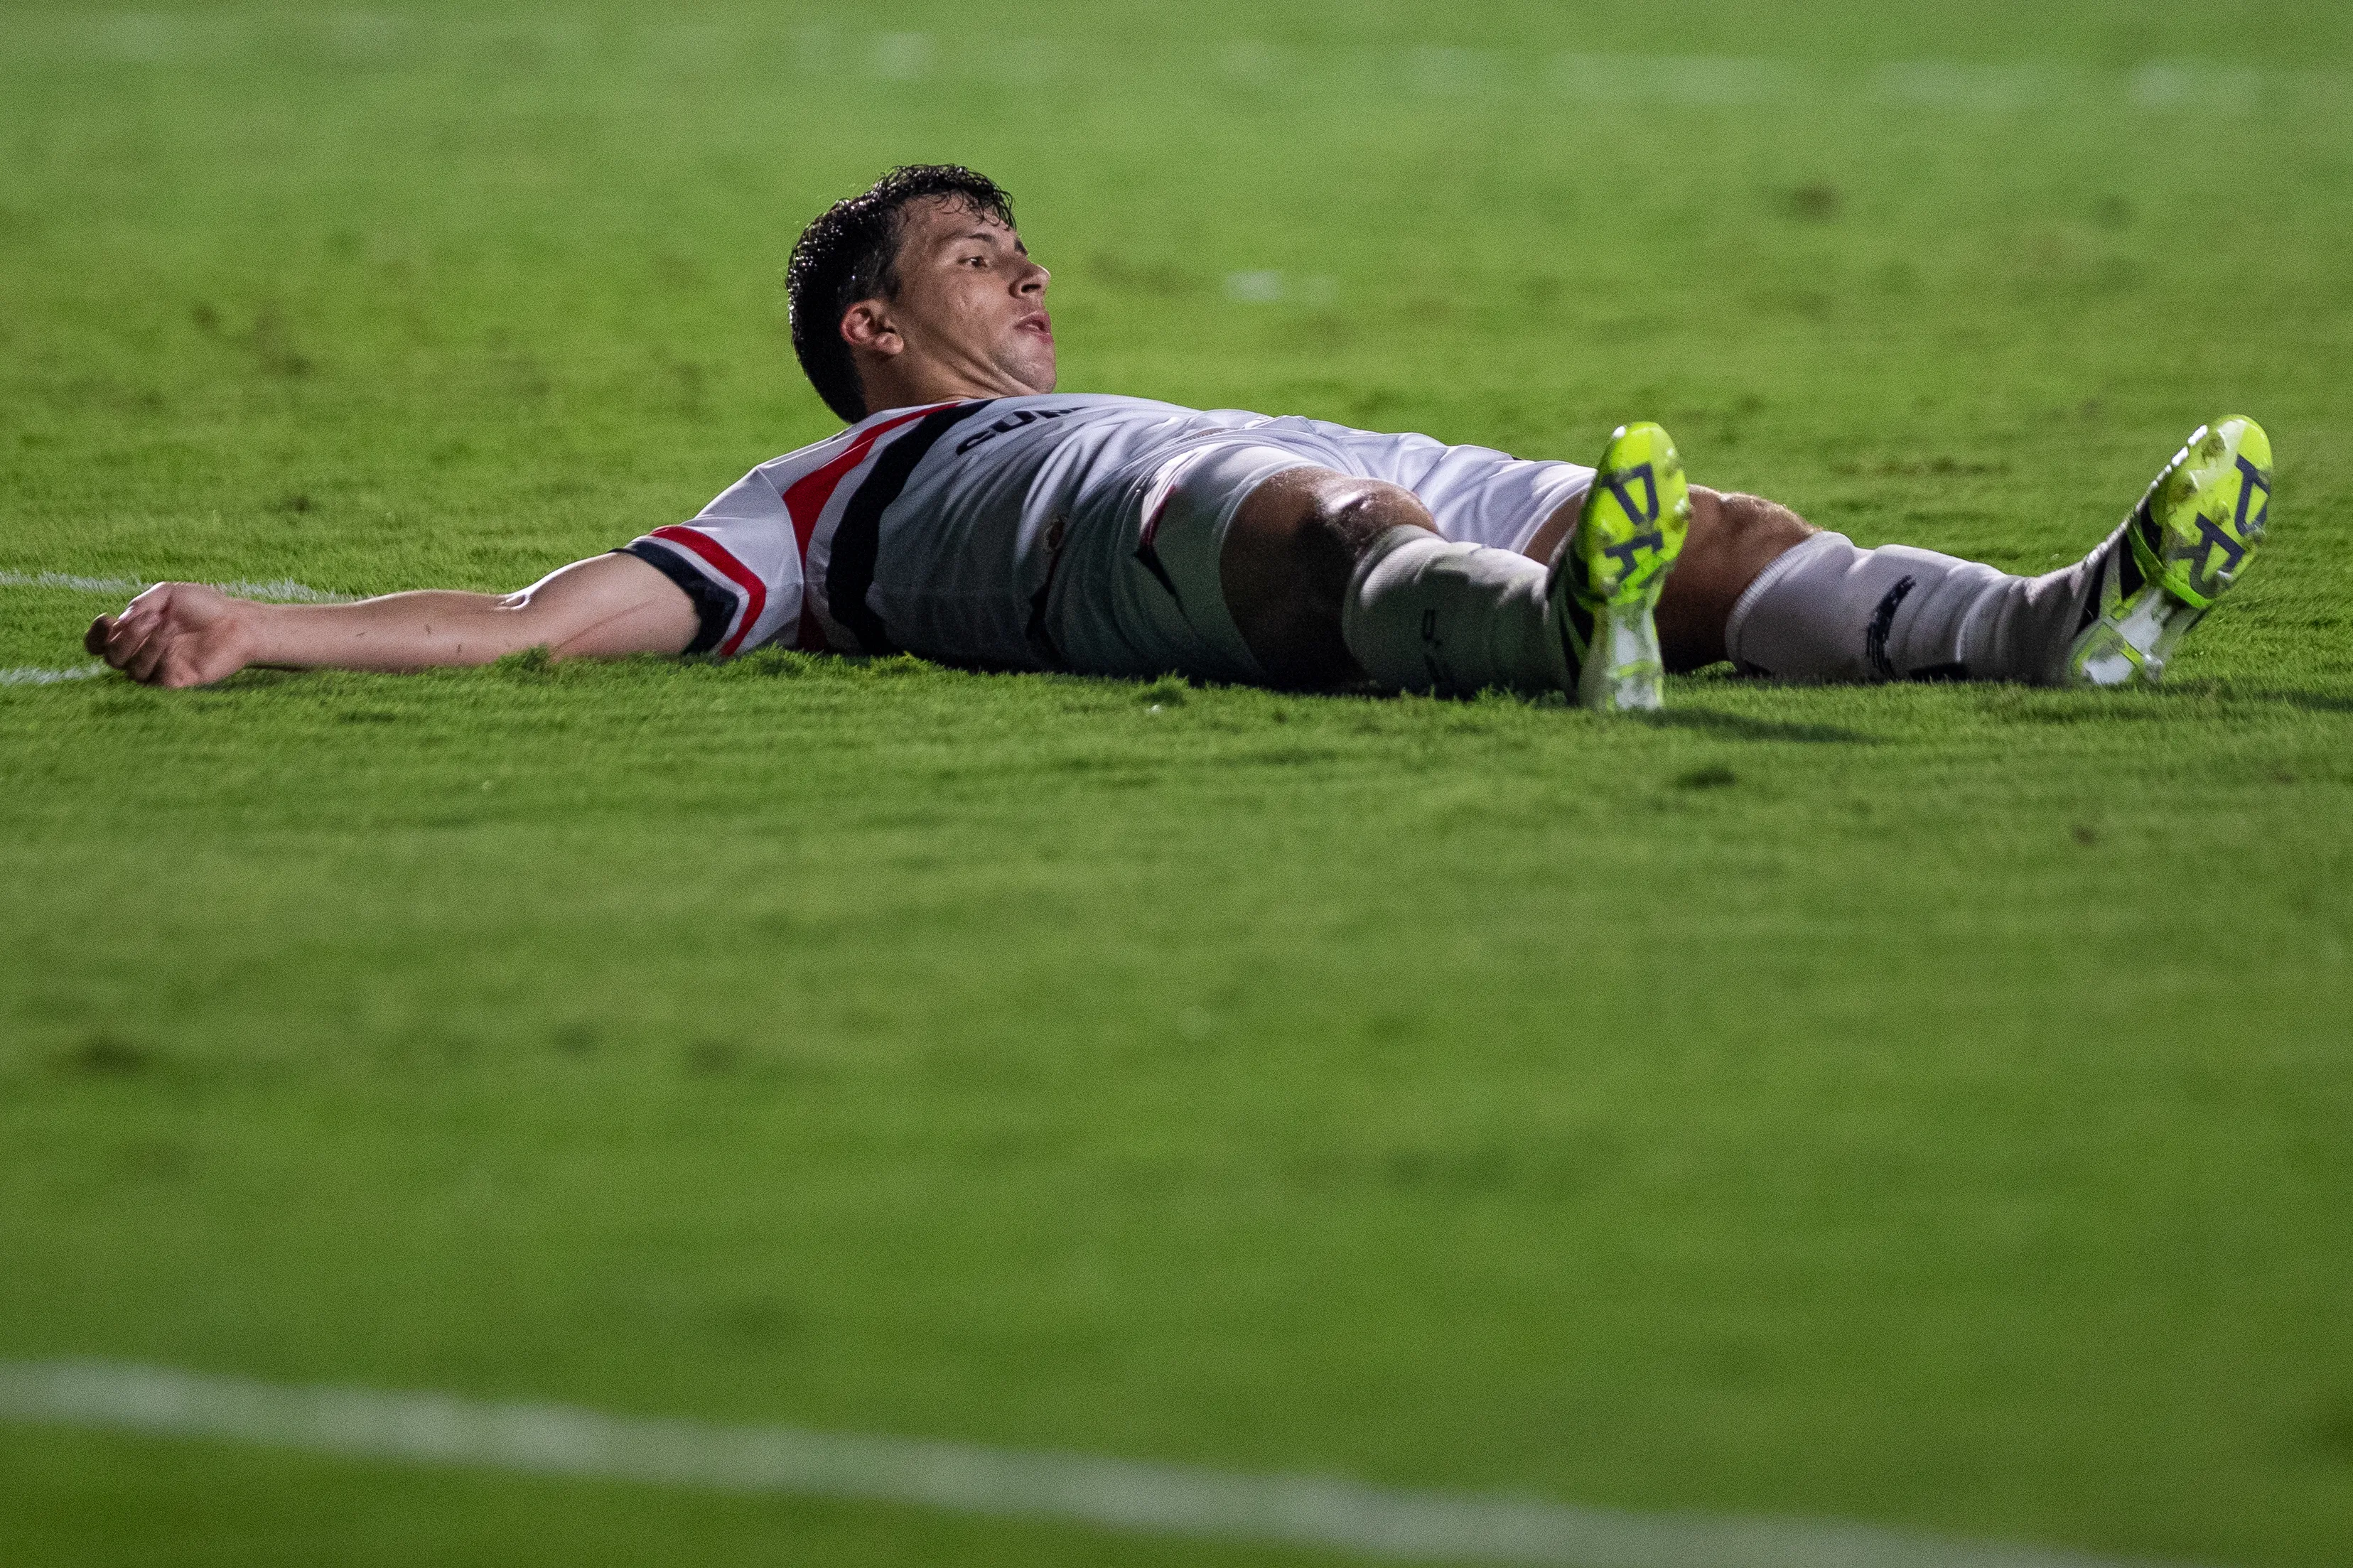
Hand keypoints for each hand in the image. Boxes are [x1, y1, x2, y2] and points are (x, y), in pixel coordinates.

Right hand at [85, 583, 259, 687]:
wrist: (238, 623)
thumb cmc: (205, 606)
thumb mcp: (168, 593)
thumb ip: (140, 603)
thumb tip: (119, 622)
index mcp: (136, 632)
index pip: (99, 644)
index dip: (94, 636)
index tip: (105, 619)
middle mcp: (143, 652)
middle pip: (111, 658)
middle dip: (124, 637)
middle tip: (151, 618)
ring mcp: (159, 668)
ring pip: (130, 670)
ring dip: (142, 645)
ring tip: (166, 625)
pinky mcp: (175, 682)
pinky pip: (152, 680)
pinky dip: (155, 659)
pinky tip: (169, 642)